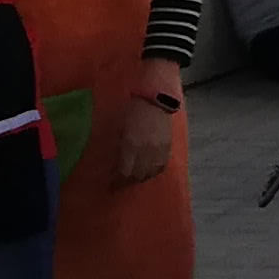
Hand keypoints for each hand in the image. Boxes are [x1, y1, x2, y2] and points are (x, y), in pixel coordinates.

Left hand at [115, 61, 183, 181]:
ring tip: (134, 178)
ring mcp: (159, 150)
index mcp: (132, 145)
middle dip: (127, 181)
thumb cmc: (133, 107)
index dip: (116, 180)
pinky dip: (153, 172)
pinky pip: (161, 166)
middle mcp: (146, 151)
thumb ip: (118, 145)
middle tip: (119, 183)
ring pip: (150, 173)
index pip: (124, 171)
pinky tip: (148, 171)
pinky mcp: (168, 146)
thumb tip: (113, 160)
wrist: (157, 95)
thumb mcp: (120, 126)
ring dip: (141, 178)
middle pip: (137, 175)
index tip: (110, 183)